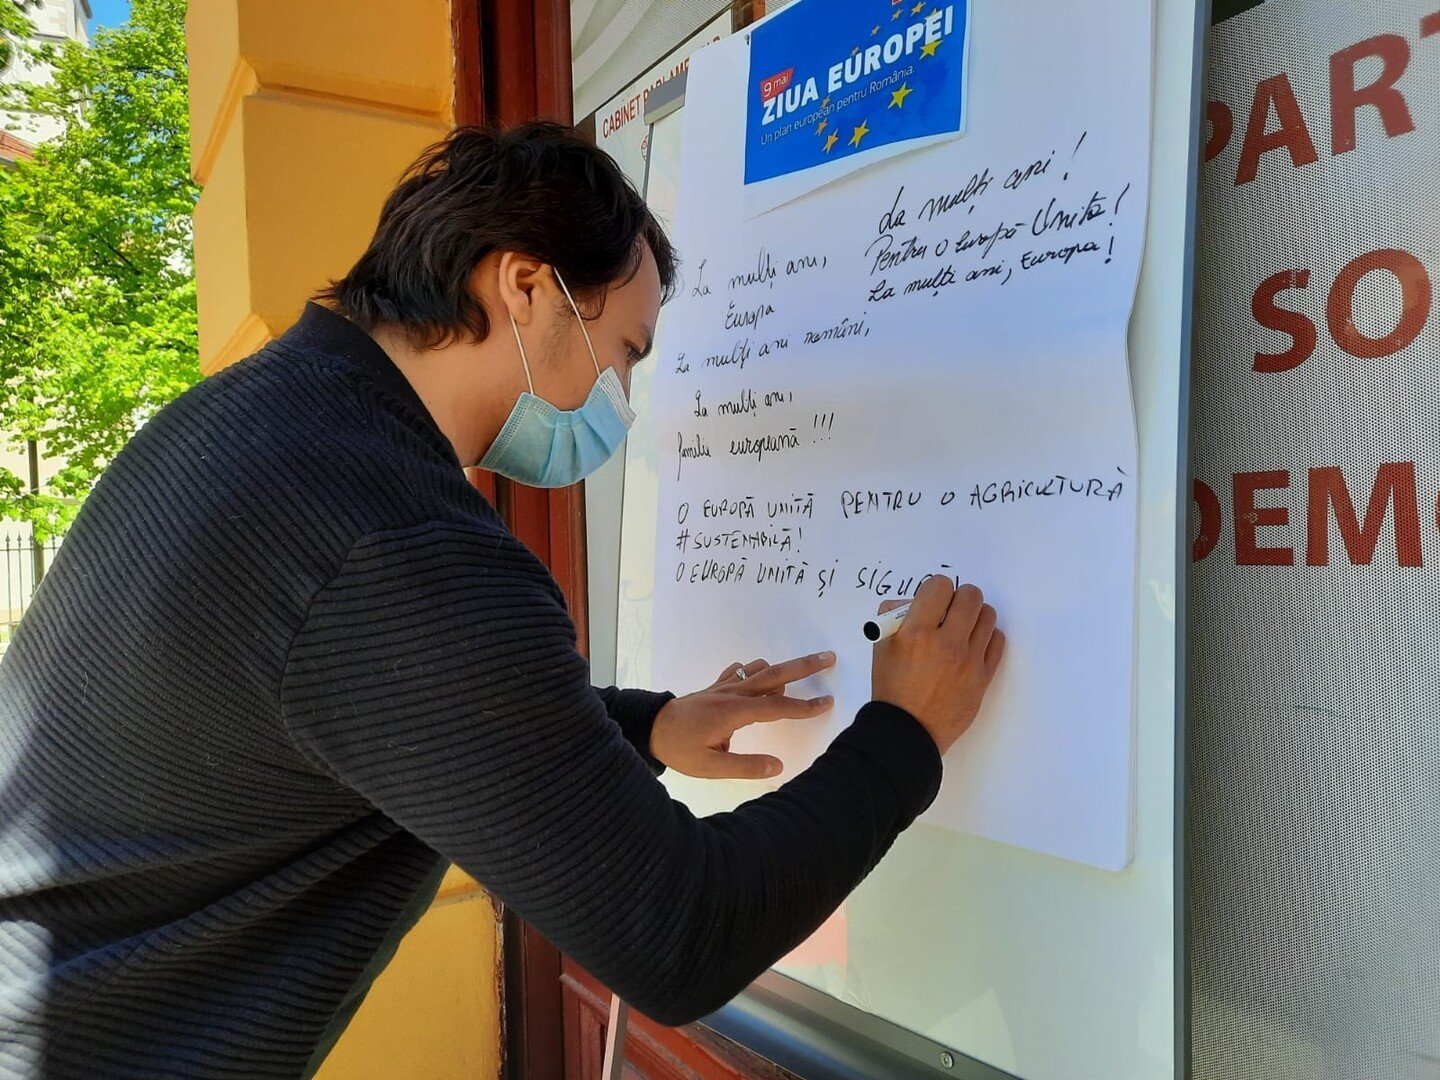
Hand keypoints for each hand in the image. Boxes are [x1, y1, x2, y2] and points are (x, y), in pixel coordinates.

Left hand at [650, 652, 835, 778]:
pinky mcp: (715, 686)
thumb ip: (746, 767)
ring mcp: (724, 686)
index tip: (827, 703)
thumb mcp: (711, 767)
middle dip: (804, 666)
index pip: (777, 707)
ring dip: (781, 669)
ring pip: (759, 670)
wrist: (651, 728)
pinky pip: (740, 671)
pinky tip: (756, 677)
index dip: (804, 706)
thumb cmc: (680, 749)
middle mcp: (732, 693)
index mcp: (734, 712)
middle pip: (775, 674)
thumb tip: (778, 766)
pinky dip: (754, 670)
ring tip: (798, 674)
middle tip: (828, 656)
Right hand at [871, 575, 1005, 755]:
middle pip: (970, 596)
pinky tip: (973, 645)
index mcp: (916, 632)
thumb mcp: (882, 647)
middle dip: (960, 598)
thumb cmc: (891, 687)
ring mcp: (968, 660)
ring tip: (964, 628)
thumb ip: (896, 617)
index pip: (940, 586)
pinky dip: (987, 636)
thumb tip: (916, 602)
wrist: (908, 730)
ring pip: (988, 615)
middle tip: (951, 611)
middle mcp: (946, 642)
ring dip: (976, 615)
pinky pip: (998, 640)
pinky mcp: (983, 676)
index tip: (933, 601)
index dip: (936, 590)